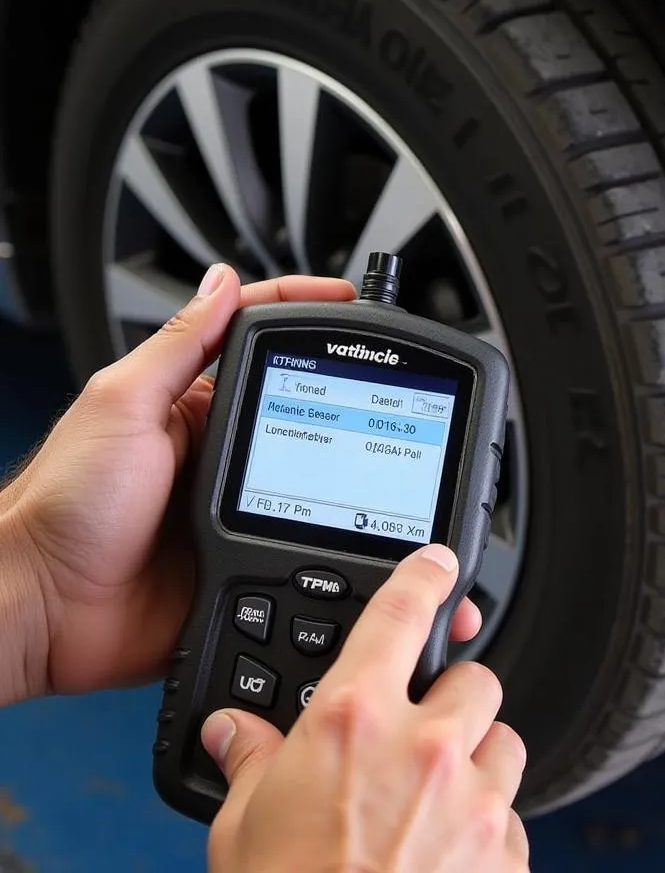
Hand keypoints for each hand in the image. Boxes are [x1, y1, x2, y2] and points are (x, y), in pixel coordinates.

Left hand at [0, 264, 481, 702]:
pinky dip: (331, 527)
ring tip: (385, 443)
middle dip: (343, 382)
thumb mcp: (120, 405)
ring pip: (310, 468)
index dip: (304, 315)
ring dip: (344, 457)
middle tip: (390, 371)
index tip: (348, 302)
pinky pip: (301, 532)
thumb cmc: (64, 503)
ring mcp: (236, 501)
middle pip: (296, 401)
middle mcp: (219, 448)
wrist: (47, 608)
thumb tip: (221, 283)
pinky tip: (355, 519)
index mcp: (191, 403)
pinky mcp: (244, 551)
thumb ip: (175, 347)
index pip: (257, 342)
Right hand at [201, 544, 528, 872]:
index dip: (426, 574)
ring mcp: (472, 803)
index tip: (439, 564)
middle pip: (475, 679)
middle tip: (421, 733)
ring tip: (438, 798)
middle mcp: (423, 748)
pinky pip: (514, 816)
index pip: (403, 611)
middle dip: (453, 698)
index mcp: (353, 721)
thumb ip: (248, 763)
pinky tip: (452, 854)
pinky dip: (490, 825)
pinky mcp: (504, 856)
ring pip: (504, 742)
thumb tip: (232, 732)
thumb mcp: (242, 829)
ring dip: (477, 760)